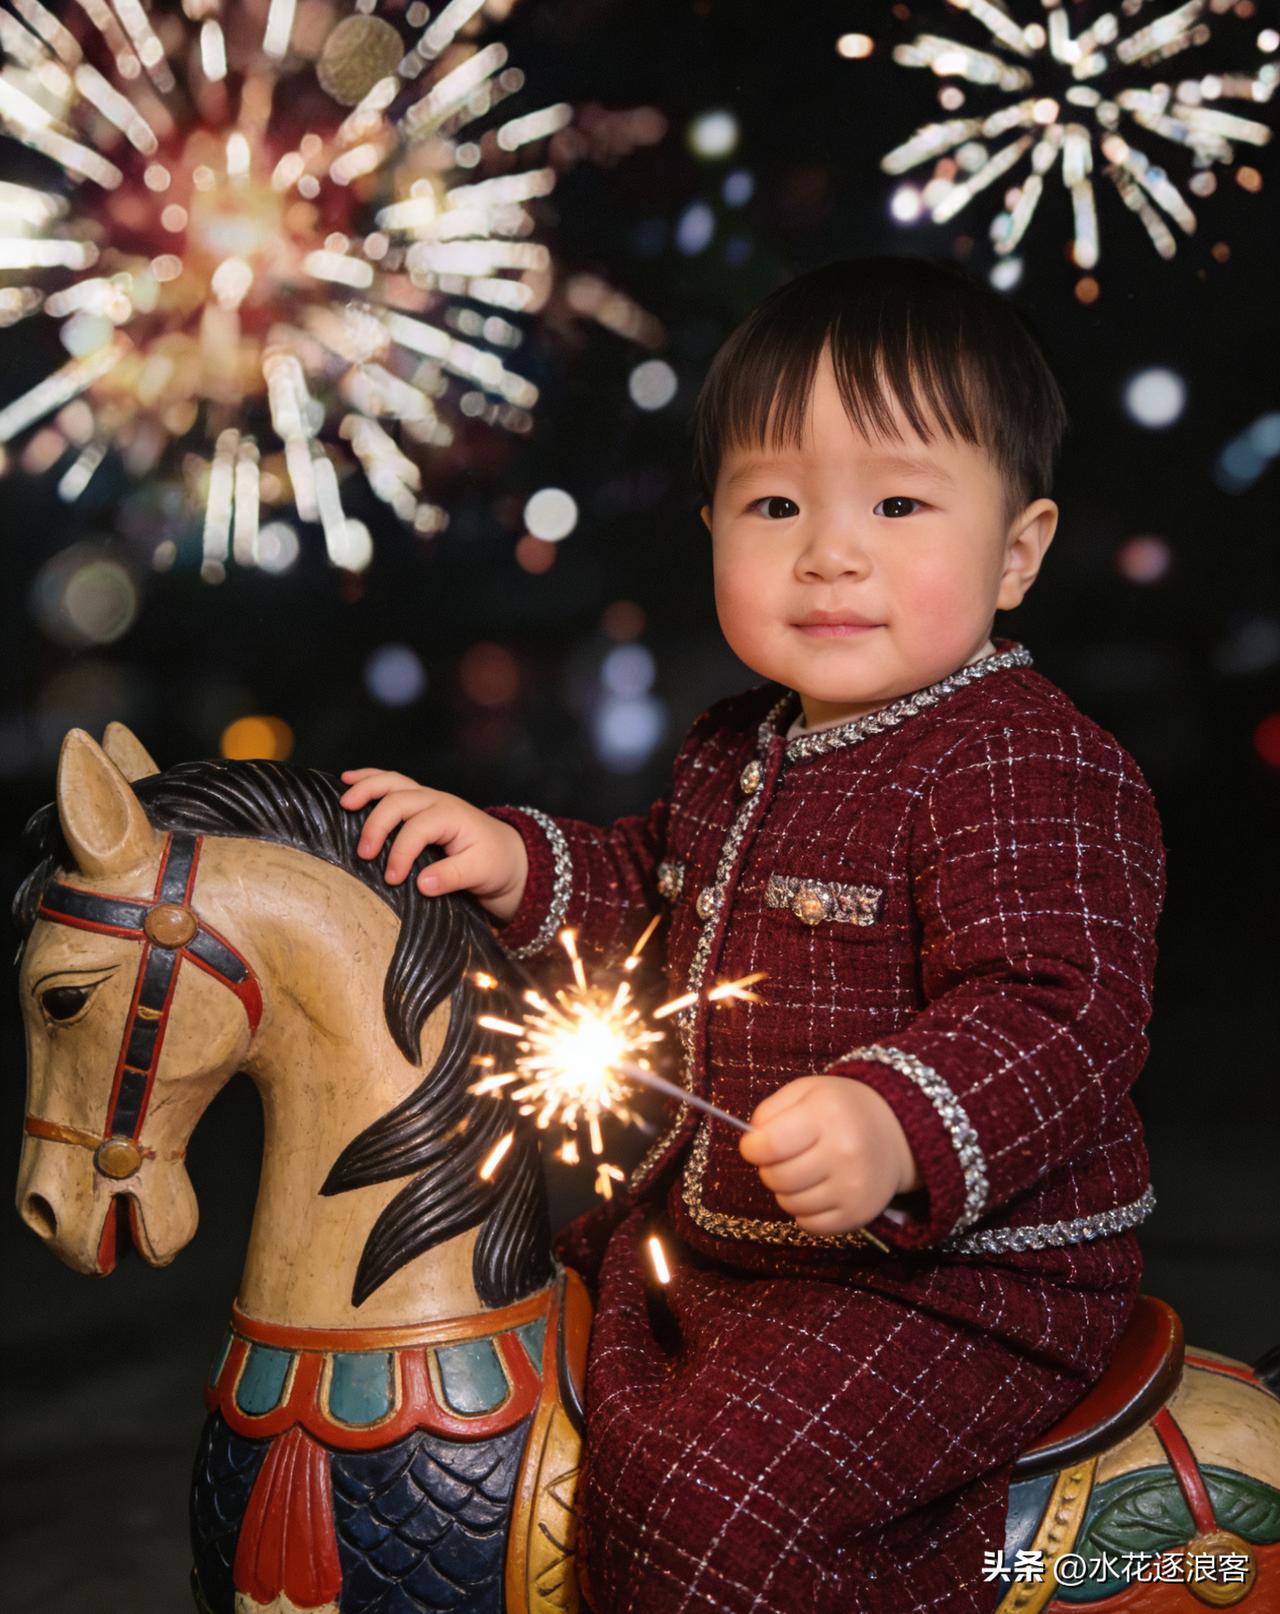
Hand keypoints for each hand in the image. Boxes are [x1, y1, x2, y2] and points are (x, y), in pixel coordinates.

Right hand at [338, 769, 528, 922]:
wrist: (505, 854)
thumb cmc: (493, 862)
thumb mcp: (481, 872)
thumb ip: (452, 877)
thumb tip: (422, 884)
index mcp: (451, 816)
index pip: (418, 829)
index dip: (401, 853)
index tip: (392, 879)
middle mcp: (437, 801)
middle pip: (399, 800)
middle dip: (377, 825)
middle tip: (364, 854)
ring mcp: (426, 798)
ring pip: (393, 783)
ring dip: (366, 789)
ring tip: (344, 802)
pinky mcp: (418, 803)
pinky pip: (392, 783)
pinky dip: (369, 779)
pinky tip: (348, 780)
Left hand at [739, 1075, 920, 1234]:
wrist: (896, 1132)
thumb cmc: (841, 1109)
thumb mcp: (807, 1091)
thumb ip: (770, 1110)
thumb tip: (751, 1141)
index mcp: (827, 1114)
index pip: (771, 1144)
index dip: (752, 1148)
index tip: (753, 1146)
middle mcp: (845, 1151)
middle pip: (778, 1177)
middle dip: (768, 1169)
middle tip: (779, 1159)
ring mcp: (854, 1186)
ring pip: (790, 1204)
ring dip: (786, 1191)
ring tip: (801, 1172)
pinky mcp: (859, 1214)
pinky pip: (810, 1225)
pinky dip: (804, 1211)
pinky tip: (815, 1190)